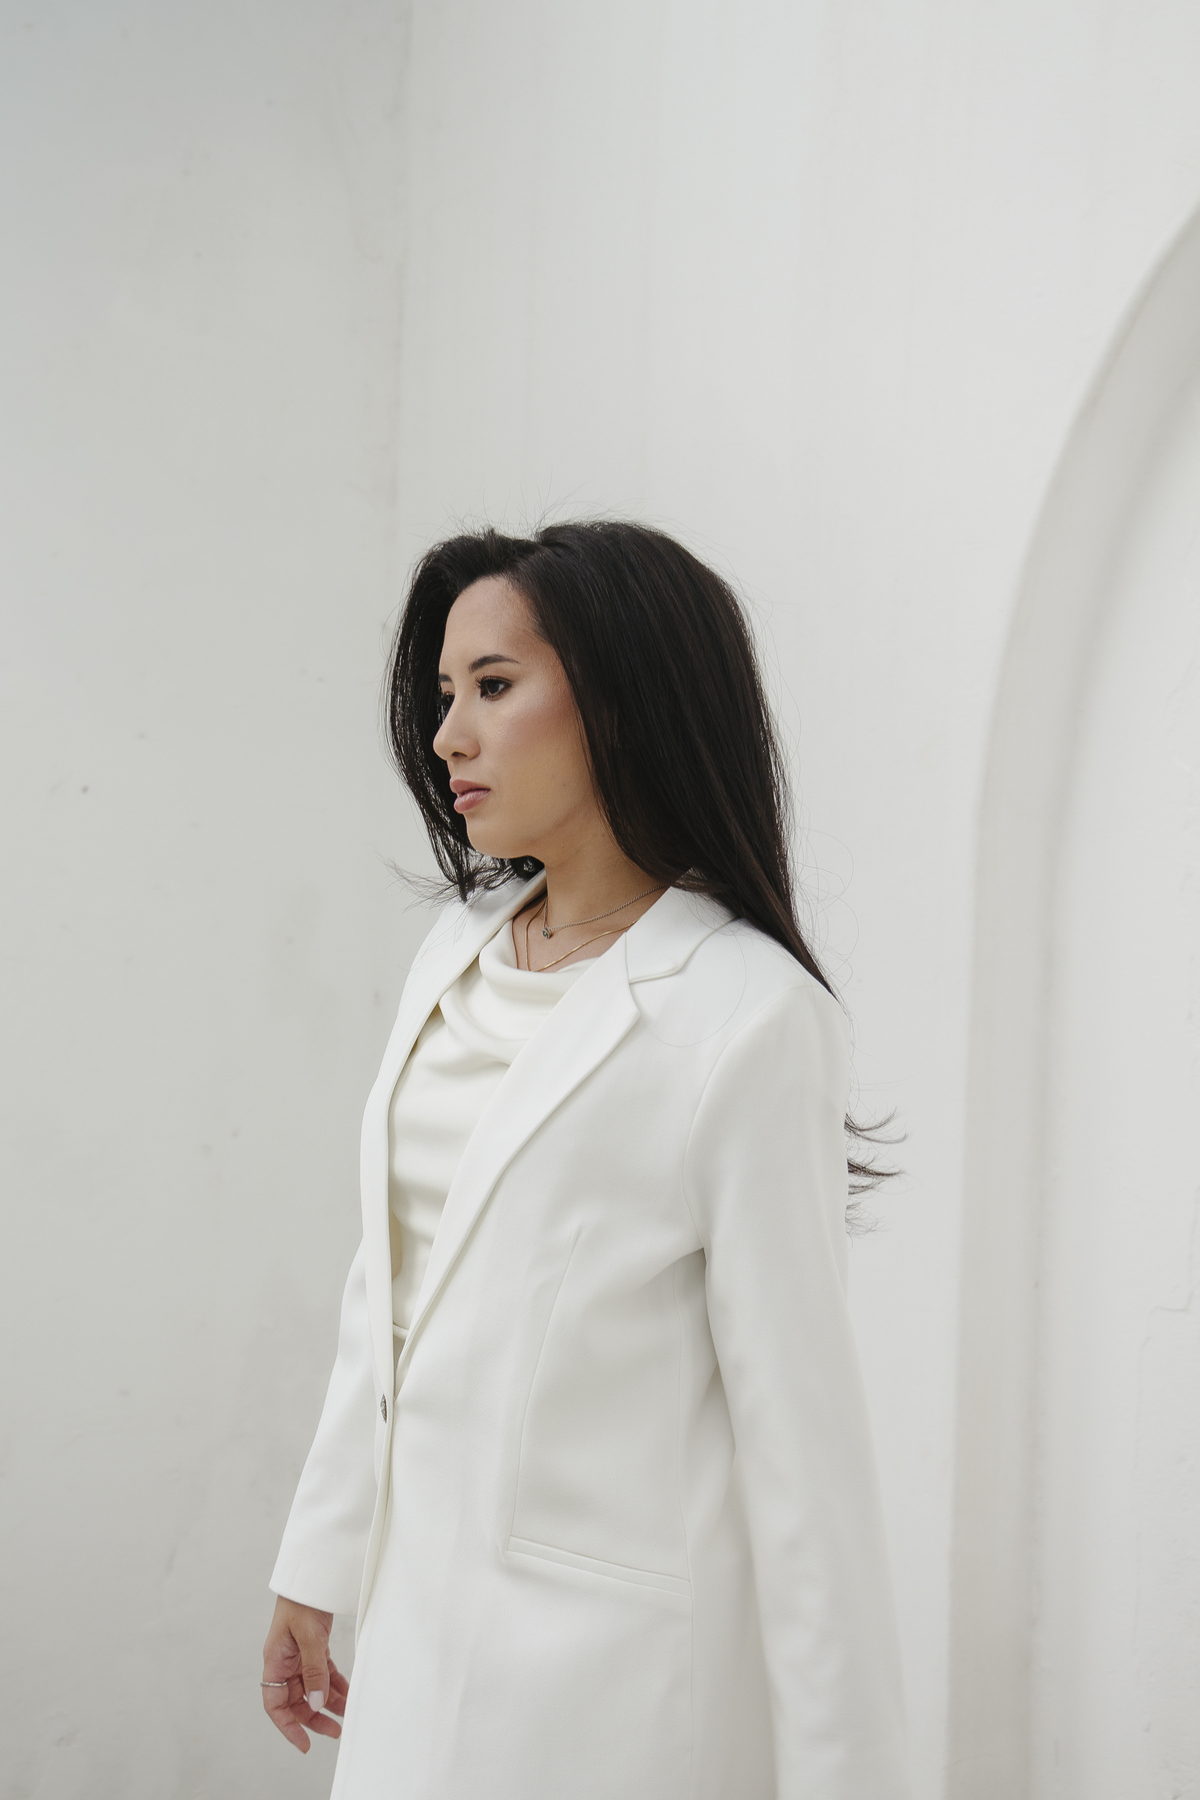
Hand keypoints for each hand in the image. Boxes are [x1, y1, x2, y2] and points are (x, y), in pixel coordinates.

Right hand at [261, 1594, 349, 1752]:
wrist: (312, 1574)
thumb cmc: (302, 1601)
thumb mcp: (308, 1637)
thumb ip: (314, 1671)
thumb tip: (317, 1704)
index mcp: (275, 1662)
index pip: (275, 1705)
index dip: (288, 1727)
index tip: (304, 1744)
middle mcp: (284, 1662)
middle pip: (296, 1700)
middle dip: (315, 1717)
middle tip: (336, 1731)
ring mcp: (298, 1655)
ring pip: (312, 1688)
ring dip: (328, 1701)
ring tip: (347, 1713)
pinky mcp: (313, 1647)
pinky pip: (323, 1673)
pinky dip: (334, 1684)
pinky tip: (347, 1694)